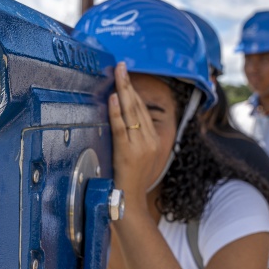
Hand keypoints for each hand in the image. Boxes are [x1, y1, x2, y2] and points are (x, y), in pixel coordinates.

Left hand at [108, 63, 160, 207]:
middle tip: (121, 66)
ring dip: (123, 91)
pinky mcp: (128, 152)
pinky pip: (121, 127)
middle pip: (138, 107)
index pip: (143, 110)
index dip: (133, 92)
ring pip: (131, 113)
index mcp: (154, 140)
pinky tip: (113, 97)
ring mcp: (141, 146)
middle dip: (129, 85)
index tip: (126, 76)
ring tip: (118, 73)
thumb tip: (122, 121)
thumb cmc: (130, 182)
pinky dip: (116, 112)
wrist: (130, 203)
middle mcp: (151, 140)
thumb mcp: (137, 158)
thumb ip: (133, 140)